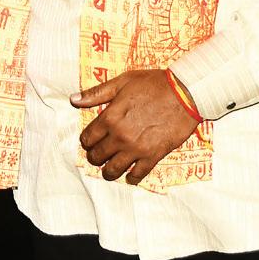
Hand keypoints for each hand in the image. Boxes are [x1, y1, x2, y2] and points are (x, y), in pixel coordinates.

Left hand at [71, 69, 197, 185]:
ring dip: (108, 171)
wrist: (185, 92)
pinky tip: (130, 174)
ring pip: (113, 170)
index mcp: (110, 117)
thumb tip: (73, 99)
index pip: (88, 138)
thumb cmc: (154, 84)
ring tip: (109, 169)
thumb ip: (96, 93)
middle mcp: (120, 136)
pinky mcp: (153, 156)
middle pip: (97, 156)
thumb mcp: (123, 82)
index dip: (87, 140)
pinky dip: (131, 177)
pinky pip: (137, 175)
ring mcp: (136, 148)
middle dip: (95, 156)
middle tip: (99, 154)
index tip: (91, 140)